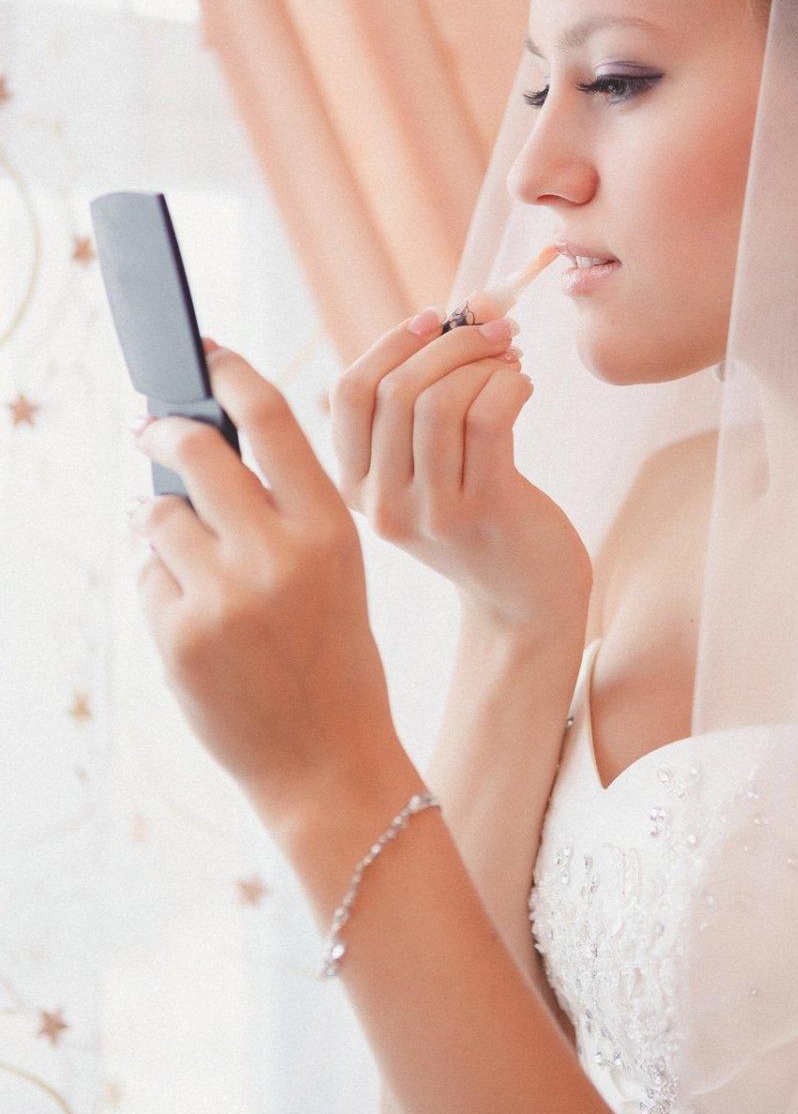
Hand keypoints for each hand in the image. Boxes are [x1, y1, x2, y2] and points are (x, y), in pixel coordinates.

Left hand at [127, 340, 397, 828]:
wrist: (329, 761)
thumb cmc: (332, 655)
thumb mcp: (334, 569)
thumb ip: (281, 510)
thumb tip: (200, 444)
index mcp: (330, 529)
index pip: (273, 418)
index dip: (230, 371)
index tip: (202, 351)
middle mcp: (280, 555)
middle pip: (197, 451)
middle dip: (165, 432)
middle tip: (150, 427)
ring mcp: (226, 597)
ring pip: (159, 517)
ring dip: (163, 525)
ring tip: (195, 564)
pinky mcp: (181, 637)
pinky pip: (148, 578)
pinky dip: (161, 586)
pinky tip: (195, 618)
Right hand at [329, 307, 591, 632]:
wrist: (525, 599)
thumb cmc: (480, 519)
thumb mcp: (422, 475)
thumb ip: (410, 412)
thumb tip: (435, 322)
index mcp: (354, 486)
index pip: (349, 393)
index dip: (390, 343)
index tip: (433, 320)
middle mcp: (382, 503)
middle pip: (396, 389)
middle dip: (451, 343)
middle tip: (494, 330)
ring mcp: (431, 510)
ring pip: (440, 400)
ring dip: (483, 362)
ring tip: (511, 359)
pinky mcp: (484, 509)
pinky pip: (486, 417)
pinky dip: (508, 384)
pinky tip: (522, 386)